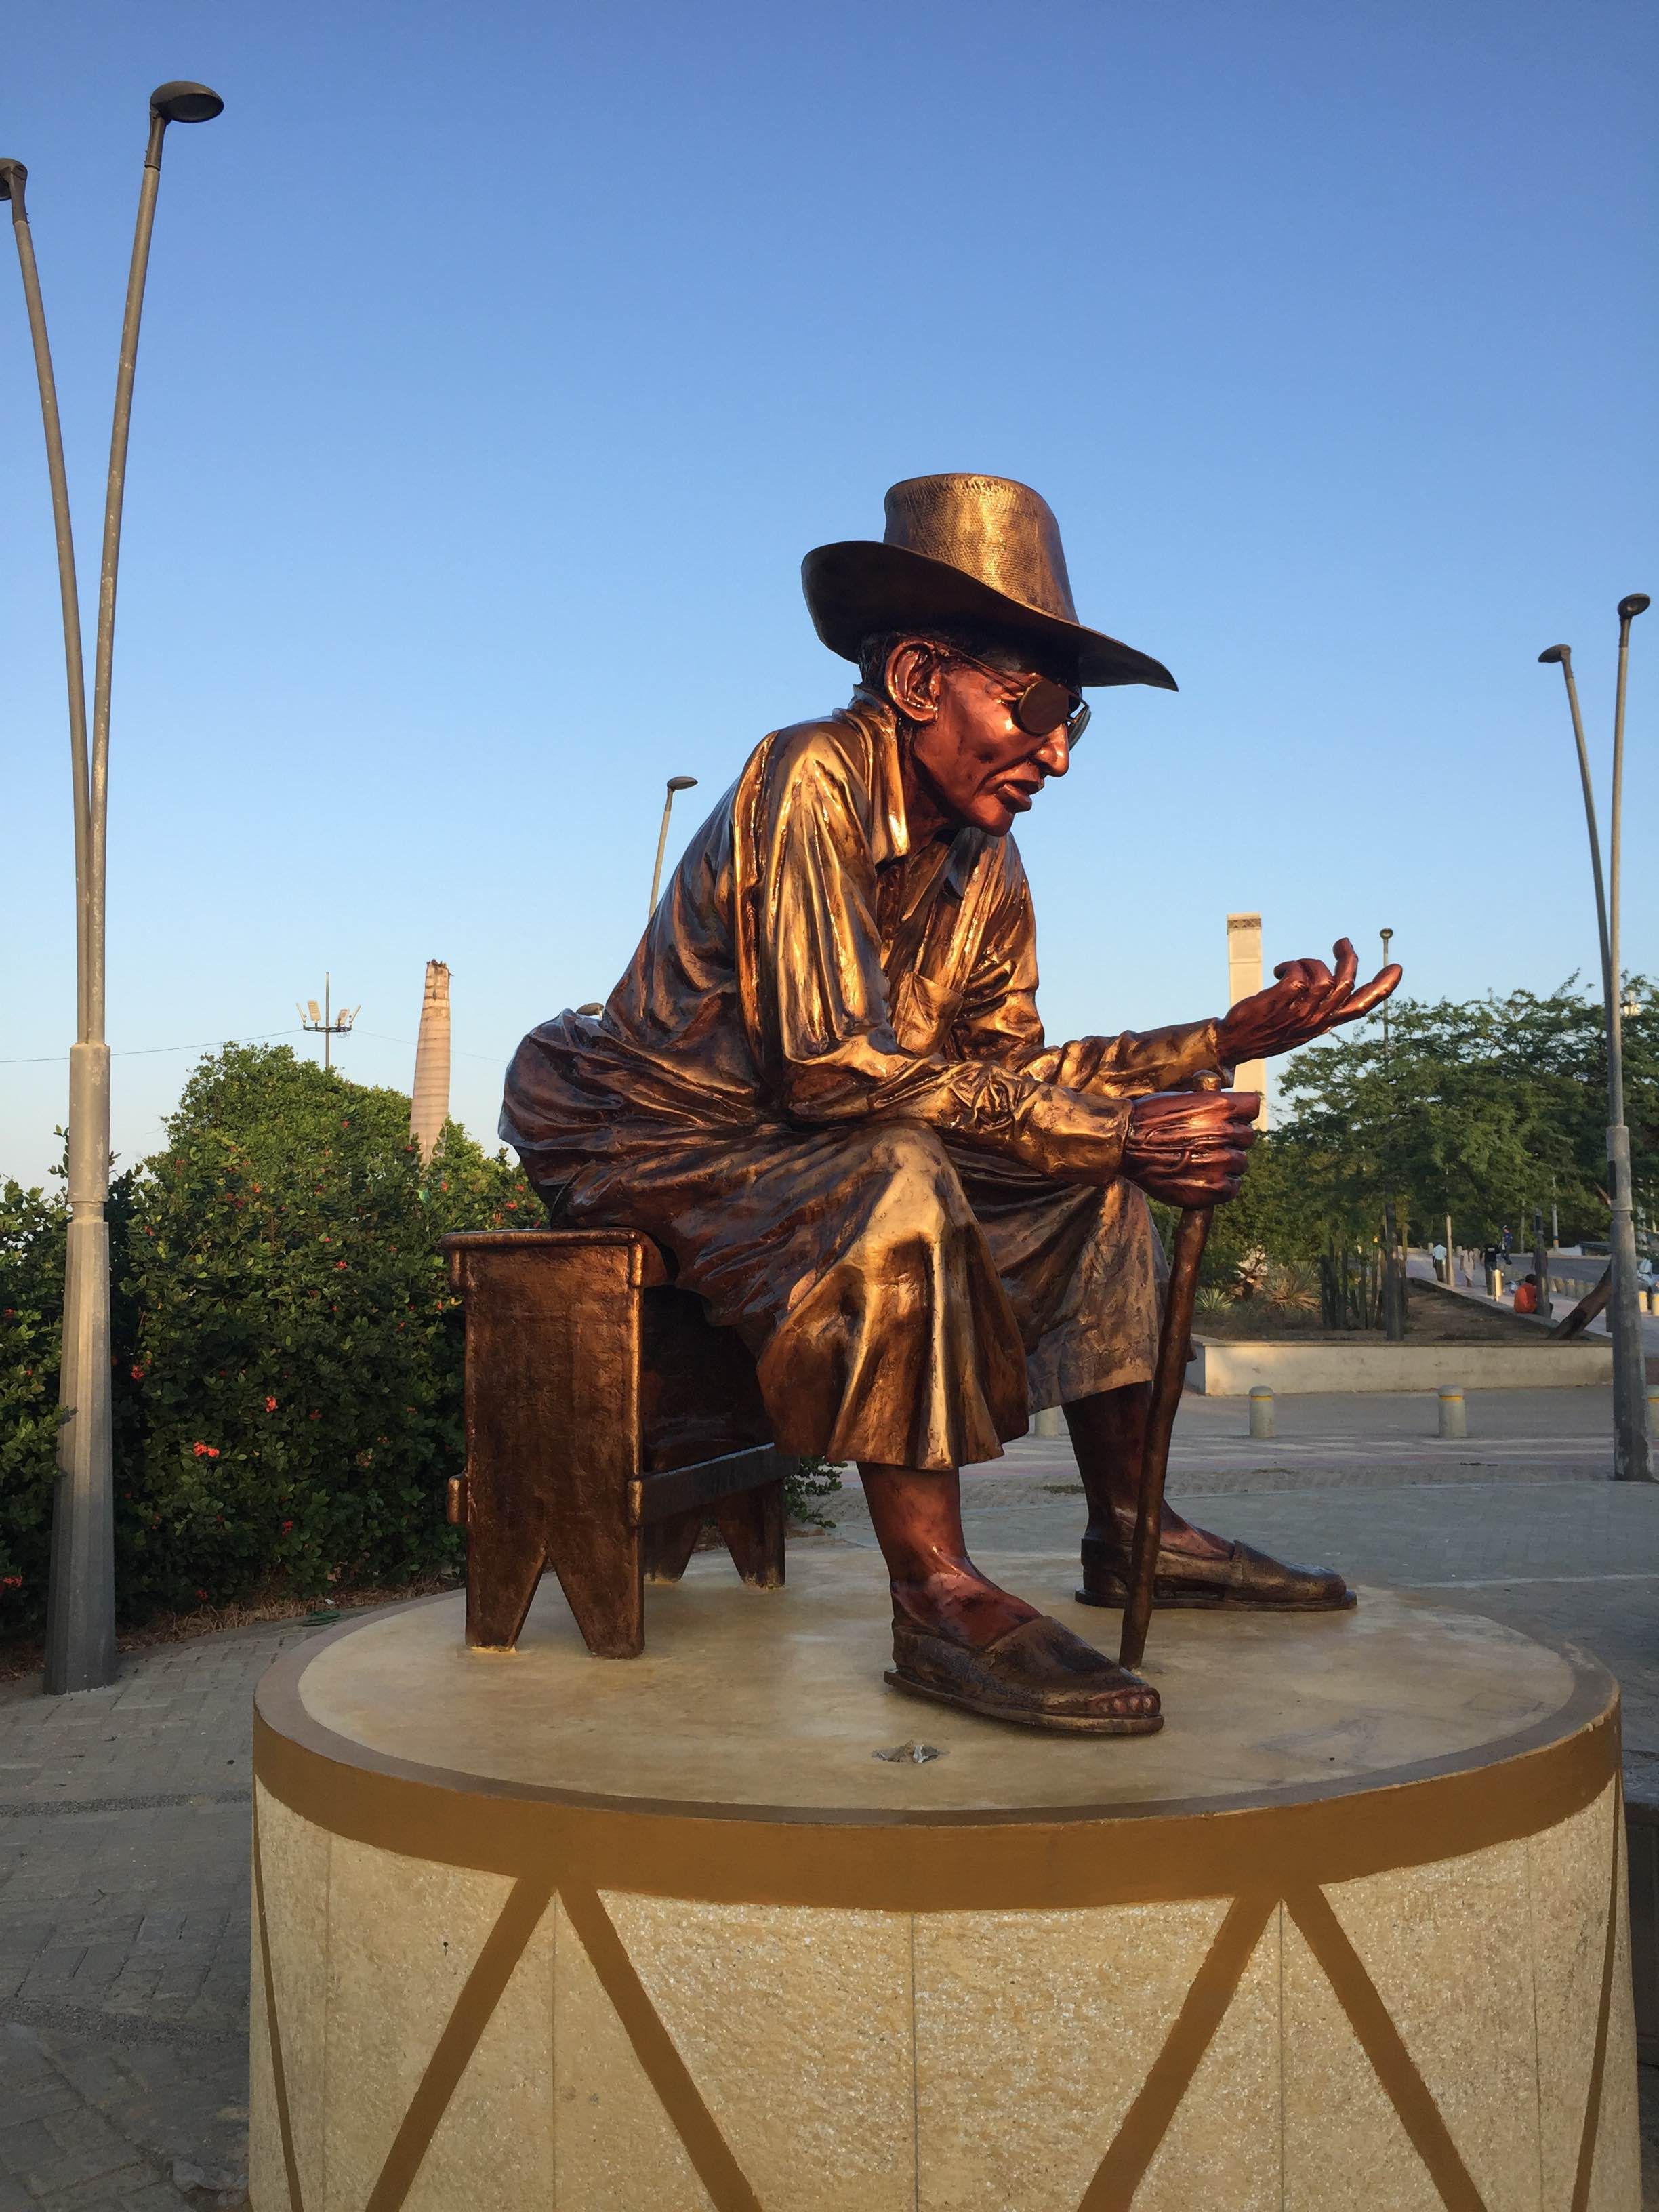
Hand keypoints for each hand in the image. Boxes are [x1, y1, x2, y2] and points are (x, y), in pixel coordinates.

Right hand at [1122, 1089, 1258, 1207]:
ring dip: (1227, 1163)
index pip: (1253, 1107)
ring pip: (1241, 1163)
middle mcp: (1225, 1132)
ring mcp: (1221, 1162)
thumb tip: (1226, 1111)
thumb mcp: (1182, 1097)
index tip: (1229, 1119)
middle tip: (1208, 1144)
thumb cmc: (1147, 1117)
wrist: (1123, 1144)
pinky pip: (1233, 1187)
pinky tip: (1204, 1179)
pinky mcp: (1214, 1188)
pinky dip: (1223, 1186)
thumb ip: (1210, 1105)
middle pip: (1248, 1137)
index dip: (1241, 1114)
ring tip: (1202, 1162)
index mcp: (1221, 1106)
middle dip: (1232, 1139)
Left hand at [1216, 937, 1399, 1066]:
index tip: (1397, 968)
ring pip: (1323, 975)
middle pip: (1347, 984)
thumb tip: (1332, 988)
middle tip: (1342, 942)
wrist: (1234, 1043)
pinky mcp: (1283, 999)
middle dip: (1348, 958)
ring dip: (1309, 962)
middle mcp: (1316, 1019)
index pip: (1361, 1007)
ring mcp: (1300, 1011)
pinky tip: (1279, 971)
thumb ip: (1318, 1011)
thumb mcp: (1299, 1026)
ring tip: (1292, 966)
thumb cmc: (1265, 1032)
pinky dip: (1290, 965)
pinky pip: (1298, 973)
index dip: (1383, 988)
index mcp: (1324, 1025)